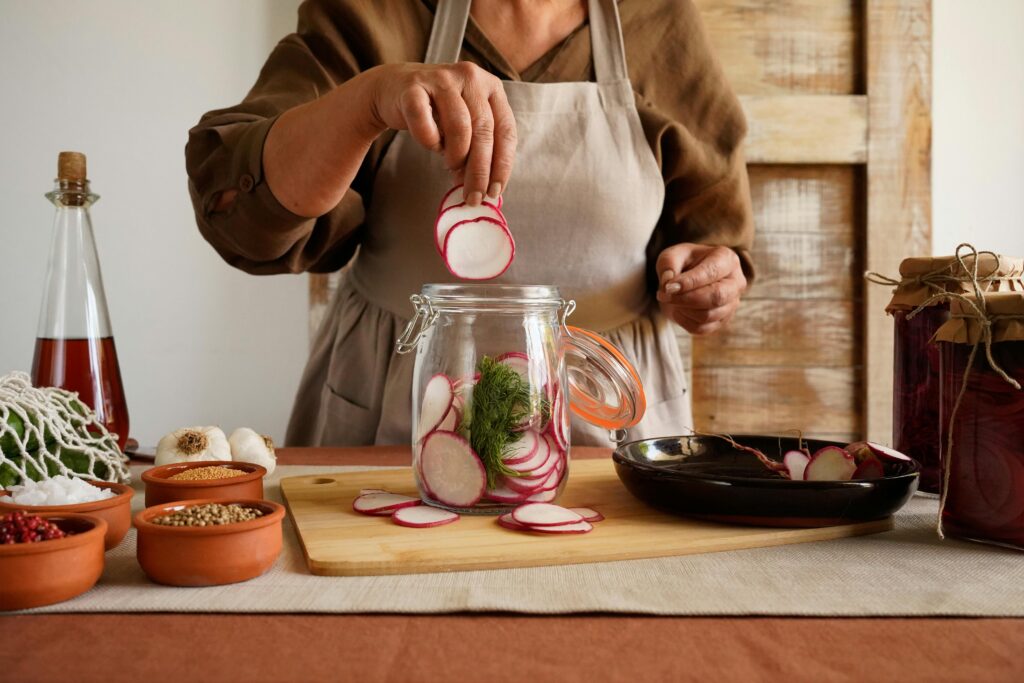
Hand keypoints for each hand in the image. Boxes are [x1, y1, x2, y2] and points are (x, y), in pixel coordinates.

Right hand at [368, 62, 516, 204]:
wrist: (393, 89)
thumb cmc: (436, 111)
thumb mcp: (466, 123)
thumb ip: (479, 147)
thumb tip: (487, 187)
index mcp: (491, 87)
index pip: (506, 130)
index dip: (502, 164)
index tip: (495, 191)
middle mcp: (470, 77)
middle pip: (483, 131)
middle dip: (480, 171)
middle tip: (473, 196)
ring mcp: (441, 79)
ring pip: (459, 127)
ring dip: (457, 156)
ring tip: (451, 167)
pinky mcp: (413, 87)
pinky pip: (425, 122)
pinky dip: (429, 141)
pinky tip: (431, 145)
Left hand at [655, 243, 746, 334]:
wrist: (688, 279)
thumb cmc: (683, 263)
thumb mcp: (672, 255)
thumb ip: (669, 264)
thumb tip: (668, 282)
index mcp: (726, 259)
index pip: (711, 272)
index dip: (689, 282)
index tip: (668, 287)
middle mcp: (736, 281)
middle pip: (716, 297)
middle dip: (685, 299)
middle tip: (663, 295)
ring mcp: (732, 303)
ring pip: (707, 315)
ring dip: (682, 309)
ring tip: (670, 299)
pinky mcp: (723, 320)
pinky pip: (702, 328)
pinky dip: (684, 321)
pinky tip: (678, 309)